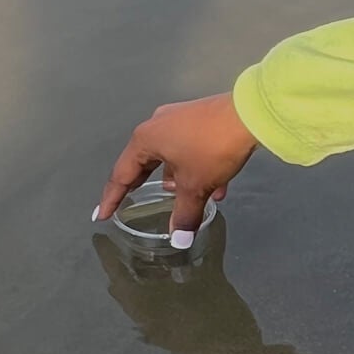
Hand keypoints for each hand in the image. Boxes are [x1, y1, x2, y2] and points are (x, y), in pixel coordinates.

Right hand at [95, 93, 257, 248]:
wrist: (251, 114)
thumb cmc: (212, 149)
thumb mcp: (196, 186)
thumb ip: (184, 214)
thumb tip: (178, 239)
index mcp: (146, 139)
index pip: (122, 174)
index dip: (112, 198)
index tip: (102, 215)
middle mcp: (158, 125)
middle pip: (145, 162)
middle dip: (145, 186)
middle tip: (135, 204)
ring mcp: (180, 118)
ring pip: (172, 156)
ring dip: (179, 179)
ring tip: (190, 200)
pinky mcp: (201, 117)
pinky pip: (191, 148)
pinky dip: (198, 168)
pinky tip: (218, 187)